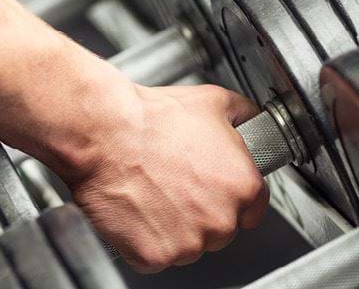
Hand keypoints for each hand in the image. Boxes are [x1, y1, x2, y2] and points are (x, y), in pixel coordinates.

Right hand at [65, 84, 267, 272]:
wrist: (105, 133)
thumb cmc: (151, 119)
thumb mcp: (213, 101)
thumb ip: (244, 114)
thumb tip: (251, 119)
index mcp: (243, 186)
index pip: (253, 208)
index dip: (230, 196)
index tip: (212, 189)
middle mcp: (221, 220)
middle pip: (220, 230)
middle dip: (201, 212)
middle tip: (174, 185)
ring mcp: (188, 243)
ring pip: (188, 246)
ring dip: (174, 229)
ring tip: (153, 194)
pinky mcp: (155, 256)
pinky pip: (155, 256)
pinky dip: (144, 240)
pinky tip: (137, 210)